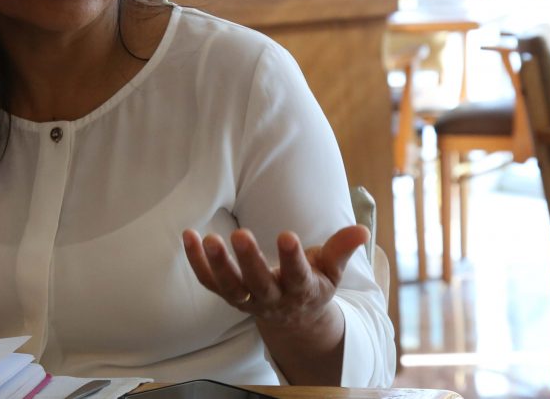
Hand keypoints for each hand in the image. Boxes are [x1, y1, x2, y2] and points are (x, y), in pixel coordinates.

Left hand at [181, 225, 368, 329]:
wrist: (293, 320)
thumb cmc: (313, 285)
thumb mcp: (332, 271)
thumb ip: (341, 249)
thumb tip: (361, 230)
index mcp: (302, 290)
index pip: (297, 274)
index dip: (292, 257)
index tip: (287, 235)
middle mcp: (273, 298)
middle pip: (259, 283)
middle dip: (249, 260)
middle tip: (241, 235)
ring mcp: (249, 300)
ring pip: (230, 288)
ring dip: (217, 264)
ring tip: (208, 239)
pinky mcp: (229, 296)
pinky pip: (210, 282)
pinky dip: (196, 262)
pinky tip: (189, 236)